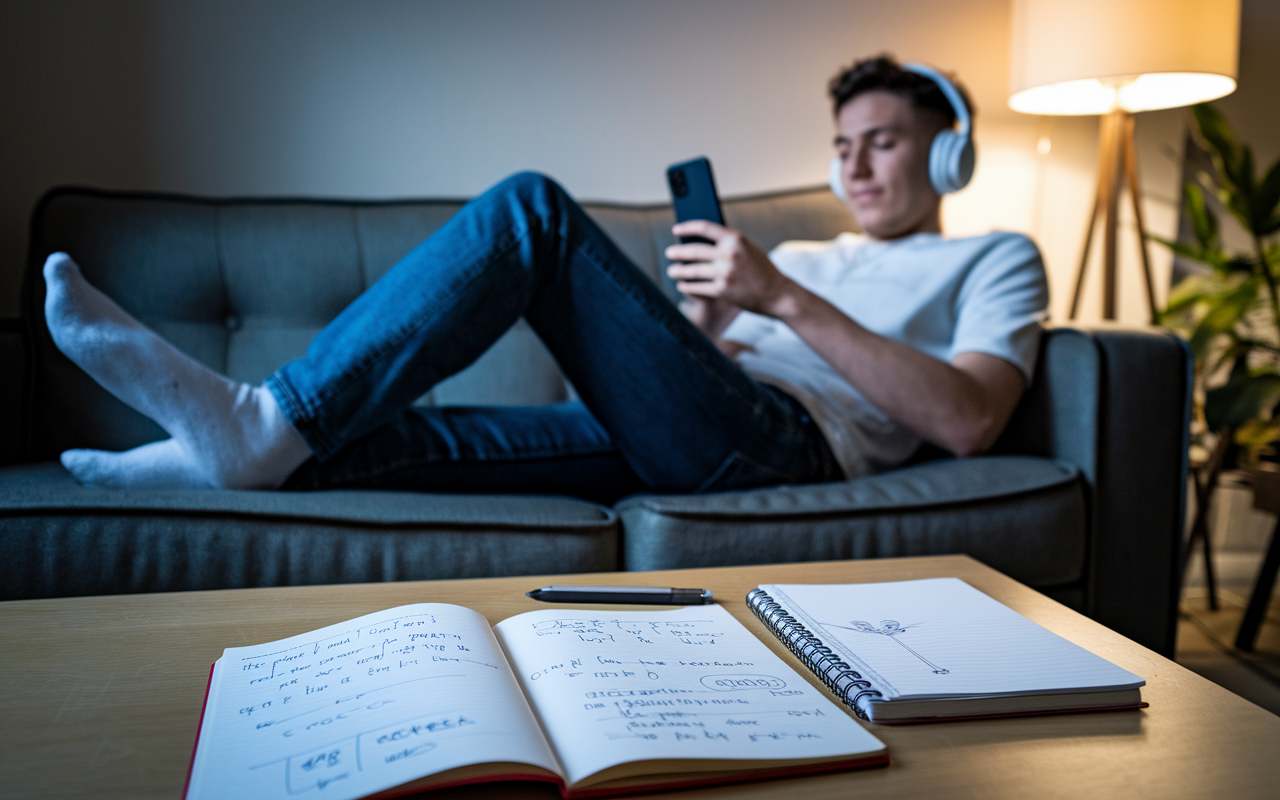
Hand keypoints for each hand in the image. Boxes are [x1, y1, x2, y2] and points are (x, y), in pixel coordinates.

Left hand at [665, 221, 795, 317]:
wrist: (778, 294)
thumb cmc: (762, 270)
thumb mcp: (748, 248)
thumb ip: (728, 243)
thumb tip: (699, 241)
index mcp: (735, 239)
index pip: (704, 228)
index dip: (687, 227)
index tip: (676, 229)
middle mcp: (729, 254)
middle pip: (693, 251)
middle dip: (677, 252)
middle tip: (670, 253)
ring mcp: (724, 273)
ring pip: (692, 271)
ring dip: (678, 271)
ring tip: (672, 271)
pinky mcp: (722, 291)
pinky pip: (697, 287)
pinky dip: (687, 287)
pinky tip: (683, 285)